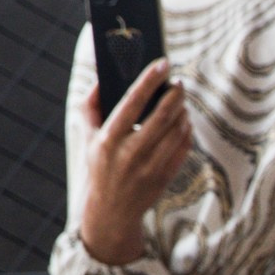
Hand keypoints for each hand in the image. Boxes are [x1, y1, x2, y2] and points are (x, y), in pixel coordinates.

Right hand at [77, 60, 191, 265]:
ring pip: (177, 130)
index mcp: (109, 139)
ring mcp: (150, 166)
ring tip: (180, 100)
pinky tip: (183, 121)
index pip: (132, 102)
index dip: (149, 80)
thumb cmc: (99, 166)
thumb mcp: (87, 137)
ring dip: (182, 111)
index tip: (162, 63)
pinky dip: (186, 130)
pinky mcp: (166, 176)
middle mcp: (130, 153)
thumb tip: (104, 78)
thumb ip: (91, 106)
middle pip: (162, 115)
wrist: (111, 211)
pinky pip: (184, 146)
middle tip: (178, 82)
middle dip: (174, 94)